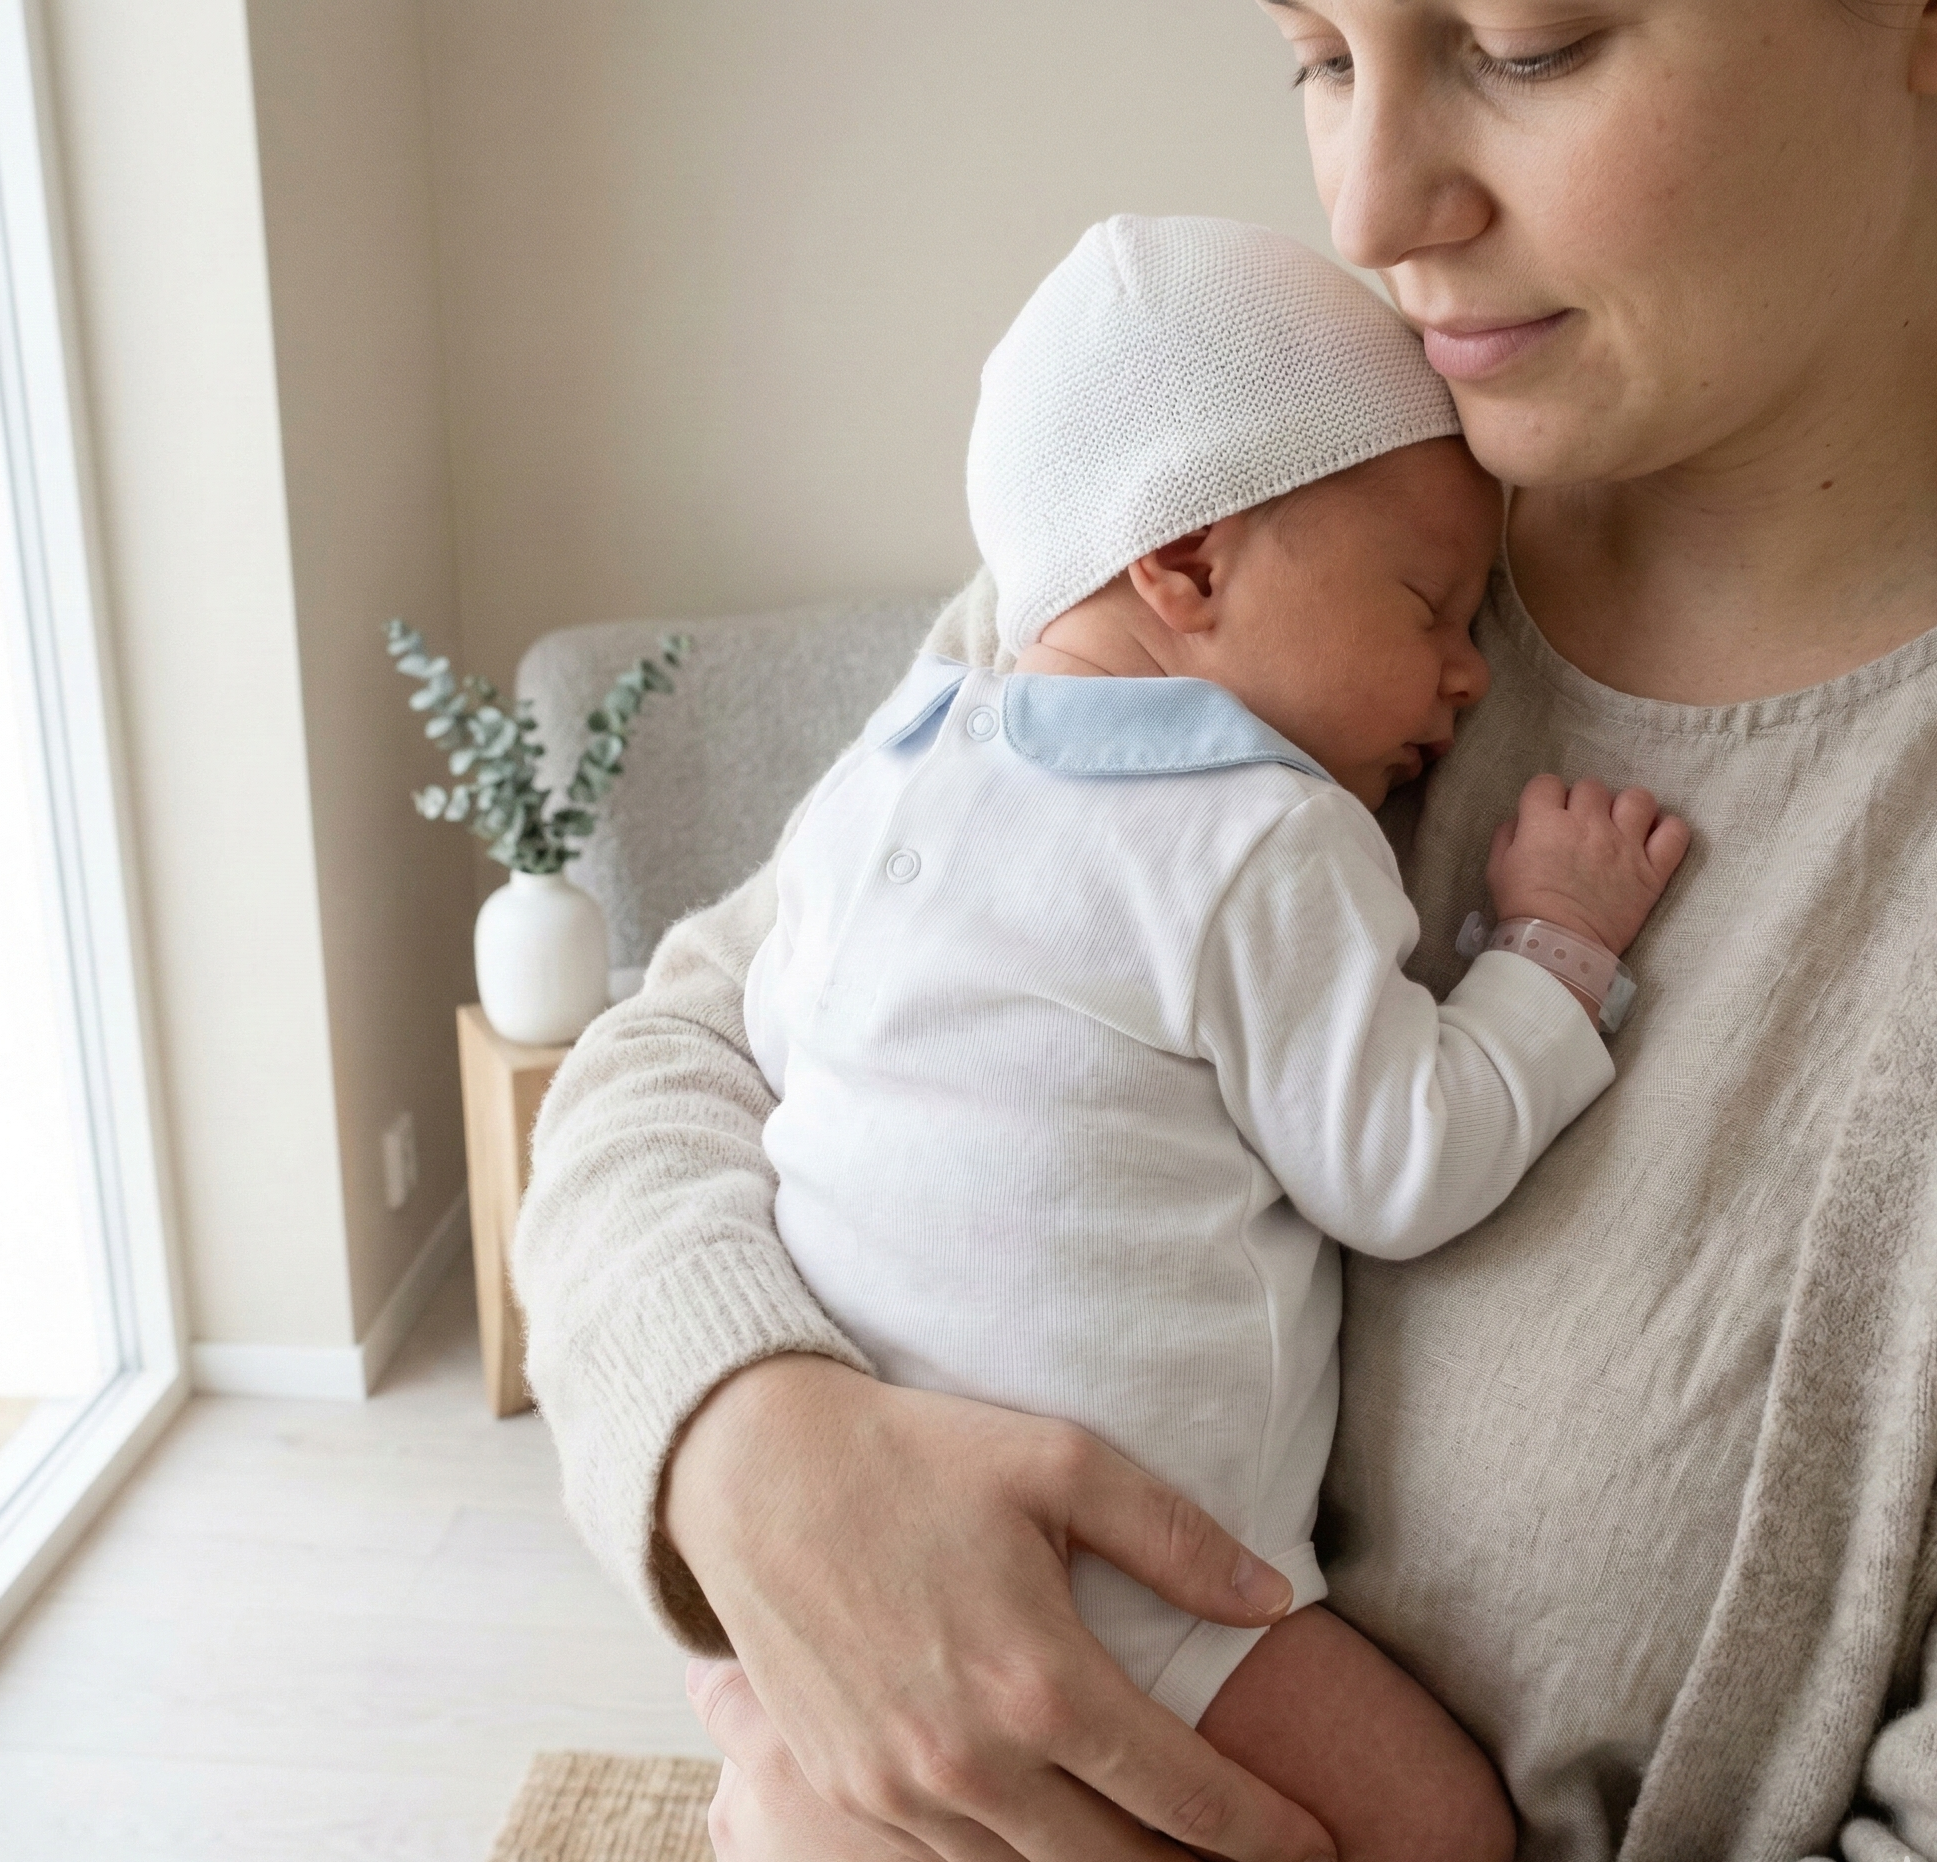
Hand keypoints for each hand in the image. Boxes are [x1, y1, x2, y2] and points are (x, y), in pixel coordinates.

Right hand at [662, 1354, 1336, 1861]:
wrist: (754, 1471)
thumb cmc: (917, 1455)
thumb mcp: (1061, 1461)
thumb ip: (1177, 1538)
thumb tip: (1272, 1603)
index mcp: (1039, 1679)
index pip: (1187, 1794)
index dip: (1267, 1834)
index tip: (1321, 1848)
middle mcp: (972, 1758)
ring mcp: (901, 1789)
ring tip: (1167, 1861)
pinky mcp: (847, 1789)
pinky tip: (1056, 1838)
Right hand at [1486, 775, 1688, 956]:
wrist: (1557, 948)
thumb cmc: (1524, 910)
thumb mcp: (1497, 869)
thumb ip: (1507, 835)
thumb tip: (1522, 819)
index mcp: (1546, 823)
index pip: (1547, 783)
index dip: (1545, 798)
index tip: (1546, 816)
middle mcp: (1588, 825)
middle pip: (1592, 787)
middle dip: (1583, 803)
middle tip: (1580, 828)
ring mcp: (1625, 845)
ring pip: (1638, 799)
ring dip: (1627, 809)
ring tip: (1620, 829)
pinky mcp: (1652, 870)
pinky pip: (1675, 833)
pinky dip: (1668, 832)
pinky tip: (1653, 841)